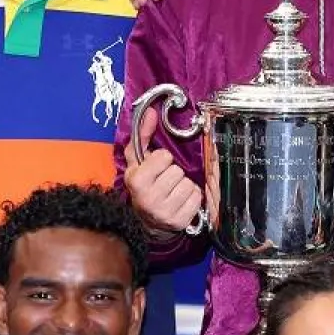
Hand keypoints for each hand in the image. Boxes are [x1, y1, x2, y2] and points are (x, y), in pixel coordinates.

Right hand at [124, 106, 203, 233]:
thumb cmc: (143, 185)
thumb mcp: (137, 161)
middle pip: (178, 170)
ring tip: (172, 191)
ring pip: (189, 184)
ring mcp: (165, 212)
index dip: (162, 160)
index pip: (164, 157)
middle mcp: (149, 198)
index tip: (156, 169)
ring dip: (184, 185)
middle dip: (173, 173)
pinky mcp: (179, 221)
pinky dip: (192, 197)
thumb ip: (143, 135)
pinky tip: (180, 200)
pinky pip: (197, 197)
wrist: (147, 220)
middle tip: (165, 181)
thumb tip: (151, 113)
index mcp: (137, 181)